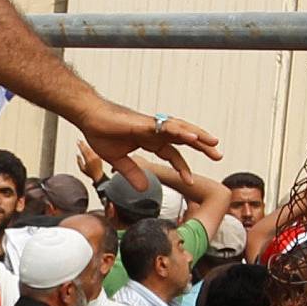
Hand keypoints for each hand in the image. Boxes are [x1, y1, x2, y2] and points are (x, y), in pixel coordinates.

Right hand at [75, 139, 103, 183]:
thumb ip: (79, 161)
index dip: (80, 146)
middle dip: (83, 144)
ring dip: (87, 145)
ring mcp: (97, 157)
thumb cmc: (90, 173)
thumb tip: (77, 154)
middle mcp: (93, 157)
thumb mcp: (82, 169)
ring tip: (83, 142)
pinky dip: (90, 148)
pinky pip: (94, 151)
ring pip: (91, 149)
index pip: (83, 151)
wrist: (99, 175)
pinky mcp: (99, 157)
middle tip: (79, 140)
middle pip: (87, 148)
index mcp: (88, 160)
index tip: (77, 142)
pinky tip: (88, 146)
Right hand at [76, 100, 219, 188]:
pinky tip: (192, 136)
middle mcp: (154, 130)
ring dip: (198, 136)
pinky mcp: (144, 123)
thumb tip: (143, 189)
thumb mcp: (118, 160)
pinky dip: (180, 130)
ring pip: (180, 129)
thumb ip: (132, 173)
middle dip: (201, 146)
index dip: (182, 166)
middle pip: (183, 138)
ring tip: (214, 143)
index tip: (191, 181)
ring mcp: (150, 125)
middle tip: (218, 155)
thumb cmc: (100, 131)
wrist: (87, 115)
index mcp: (149, 139)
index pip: (172, 153)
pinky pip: (166, 126)